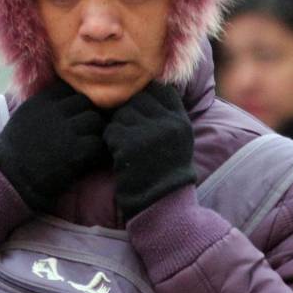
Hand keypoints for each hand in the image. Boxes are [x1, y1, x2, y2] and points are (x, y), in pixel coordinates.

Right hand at [0, 79, 106, 211]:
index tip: (71, 114)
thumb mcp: (24, 116)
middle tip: (83, 130)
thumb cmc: (15, 150)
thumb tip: (65, 99)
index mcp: (40, 102)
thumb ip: (44, 106)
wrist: (11, 177)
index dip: (72, 102)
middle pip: (85, 102)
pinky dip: (95, 151)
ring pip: (95, 120)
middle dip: (85, 114)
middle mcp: (54, 112)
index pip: (68, 89)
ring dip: (93, 132)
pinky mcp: (77, 151)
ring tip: (85, 144)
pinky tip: (86, 158)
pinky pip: (98, 143)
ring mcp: (67, 130)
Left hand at [104, 81, 195, 218]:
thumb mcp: (177, 140)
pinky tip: (119, 156)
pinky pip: (111, 130)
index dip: (145, 99)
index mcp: (181, 121)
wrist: (161, 204)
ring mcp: (151, 133)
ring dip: (118, 128)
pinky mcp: (131, 145)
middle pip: (138, 99)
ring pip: (122, 114)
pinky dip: (110, 142)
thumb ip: (165, 115)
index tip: (141, 117)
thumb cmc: (163, 172)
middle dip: (128, 114)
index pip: (160, 90)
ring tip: (125, 146)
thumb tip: (147, 88)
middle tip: (129, 134)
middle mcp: (170, 124)